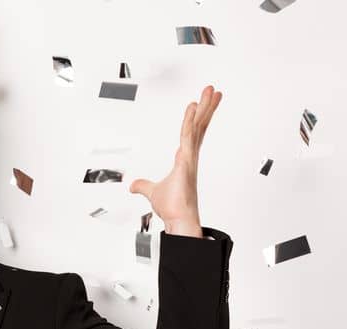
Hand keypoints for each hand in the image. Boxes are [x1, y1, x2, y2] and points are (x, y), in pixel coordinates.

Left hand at [130, 85, 222, 237]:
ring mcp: (191, 157)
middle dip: (207, 107)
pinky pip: (187, 136)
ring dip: (204, 107)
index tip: (201, 104)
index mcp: (186, 160)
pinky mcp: (187, 161)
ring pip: (198, 126)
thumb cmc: (173, 208)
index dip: (198, 118)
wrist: (179, 220)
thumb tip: (133, 186)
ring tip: (210, 91)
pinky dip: (189, 121)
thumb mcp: (152, 192)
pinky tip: (192, 107)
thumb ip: (143, 186)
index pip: (194, 133)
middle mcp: (191, 156)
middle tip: (213, 90)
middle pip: (200, 126)